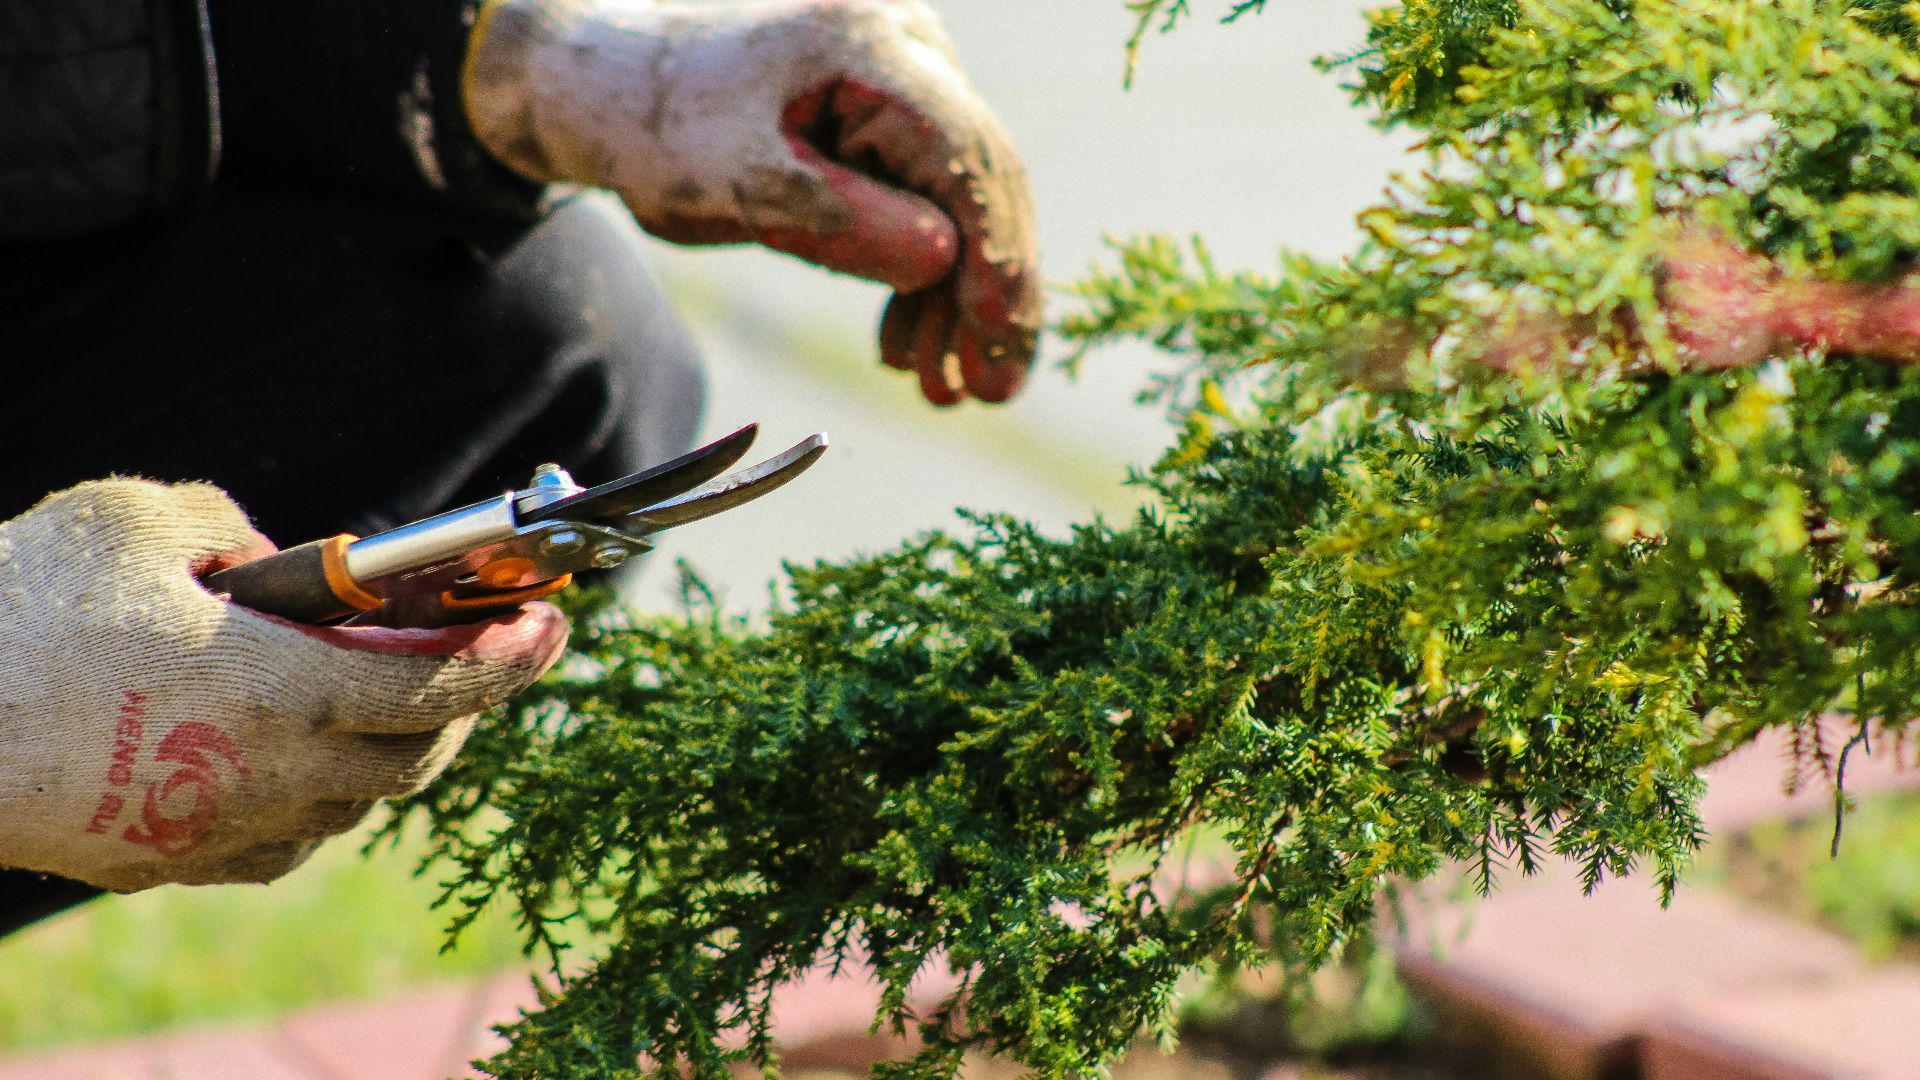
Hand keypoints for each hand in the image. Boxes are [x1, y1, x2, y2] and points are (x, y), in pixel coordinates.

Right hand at [0, 480, 568, 891]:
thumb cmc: (23, 609)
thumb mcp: (143, 519)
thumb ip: (241, 530)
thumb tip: (284, 562)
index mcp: (285, 692)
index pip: (442, 687)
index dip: (511, 658)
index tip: (554, 627)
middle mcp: (272, 777)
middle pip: (416, 758)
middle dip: (463, 706)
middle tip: (478, 656)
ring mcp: (219, 832)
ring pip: (352, 807)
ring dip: (388, 754)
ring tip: (389, 696)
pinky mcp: (165, 864)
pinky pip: (280, 840)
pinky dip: (315, 797)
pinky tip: (298, 757)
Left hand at [464, 0, 1039, 404]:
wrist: (615, 86)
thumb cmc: (659, 127)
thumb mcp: (737, 186)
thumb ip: (839, 221)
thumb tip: (945, 263)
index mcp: (866, 46)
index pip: (965, 155)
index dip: (995, 256)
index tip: (998, 344)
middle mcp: (906, 47)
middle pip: (981, 179)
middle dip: (988, 293)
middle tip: (988, 391)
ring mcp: (906, 77)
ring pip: (961, 198)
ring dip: (955, 299)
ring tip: (941, 388)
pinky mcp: (893, 115)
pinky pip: (929, 198)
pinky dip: (921, 275)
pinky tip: (908, 344)